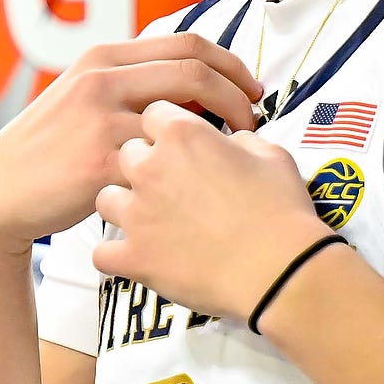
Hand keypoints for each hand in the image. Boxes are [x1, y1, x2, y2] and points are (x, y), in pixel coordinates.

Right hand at [0, 37, 261, 250]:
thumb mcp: (78, 98)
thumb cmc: (47, 151)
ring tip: (231, 157)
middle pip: (196, 72)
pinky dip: (189, 175)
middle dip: (239, 95)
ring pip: (185, 121)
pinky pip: (162, 165)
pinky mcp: (100, 165)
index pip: (187, 44)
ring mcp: (99, 122)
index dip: (231, 65)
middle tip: (255, 120)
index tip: (251, 89)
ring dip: (221, 138)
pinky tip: (198, 189)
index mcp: (100, 58)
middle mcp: (100, 81)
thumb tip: (193, 84)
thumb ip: (126, 82)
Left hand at [92, 102, 331, 322]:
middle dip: (144, 165)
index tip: (180, 144)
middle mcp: (149, 168)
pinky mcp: (133, 256)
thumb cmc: (281, 210)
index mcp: (181, 135)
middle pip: (126, 153)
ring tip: (151, 220)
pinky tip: (136, 256)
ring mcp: (136, 214)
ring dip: (125, 206)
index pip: (152, 114)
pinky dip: (116, 256)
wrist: (280, 270)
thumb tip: (229, 142)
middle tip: (172, 184)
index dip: (167, 128)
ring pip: (106, 198)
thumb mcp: (271, 155)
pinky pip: (102, 253)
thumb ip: (240, 140)